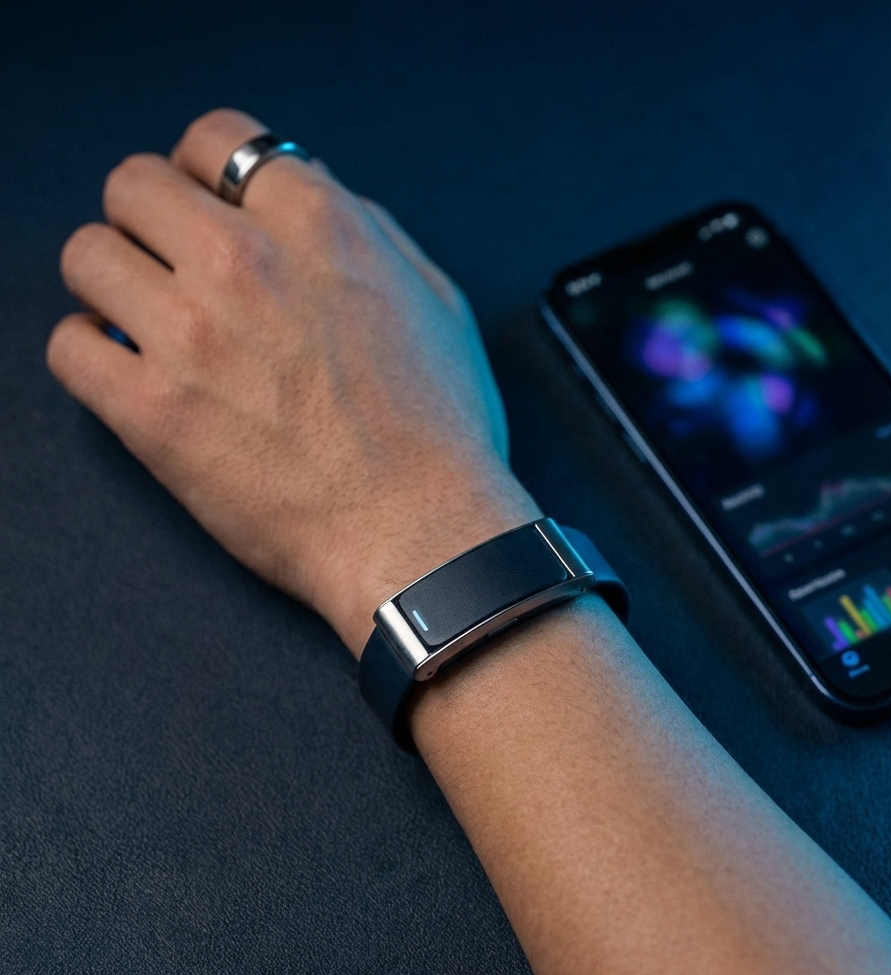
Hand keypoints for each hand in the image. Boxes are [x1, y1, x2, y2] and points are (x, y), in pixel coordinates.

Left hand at [47, 109, 538, 655]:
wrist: (421, 536)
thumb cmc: (439, 437)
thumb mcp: (437, 304)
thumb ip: (370, 235)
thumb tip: (313, 202)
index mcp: (319, 225)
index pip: (214, 137)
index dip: (201, 171)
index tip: (201, 207)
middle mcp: (245, 263)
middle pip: (132, 185)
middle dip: (146, 222)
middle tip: (167, 266)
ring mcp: (190, 336)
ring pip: (86, 257)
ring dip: (109, 285)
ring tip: (141, 323)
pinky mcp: (151, 412)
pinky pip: (68, 348)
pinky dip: (90, 356)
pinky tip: (127, 375)